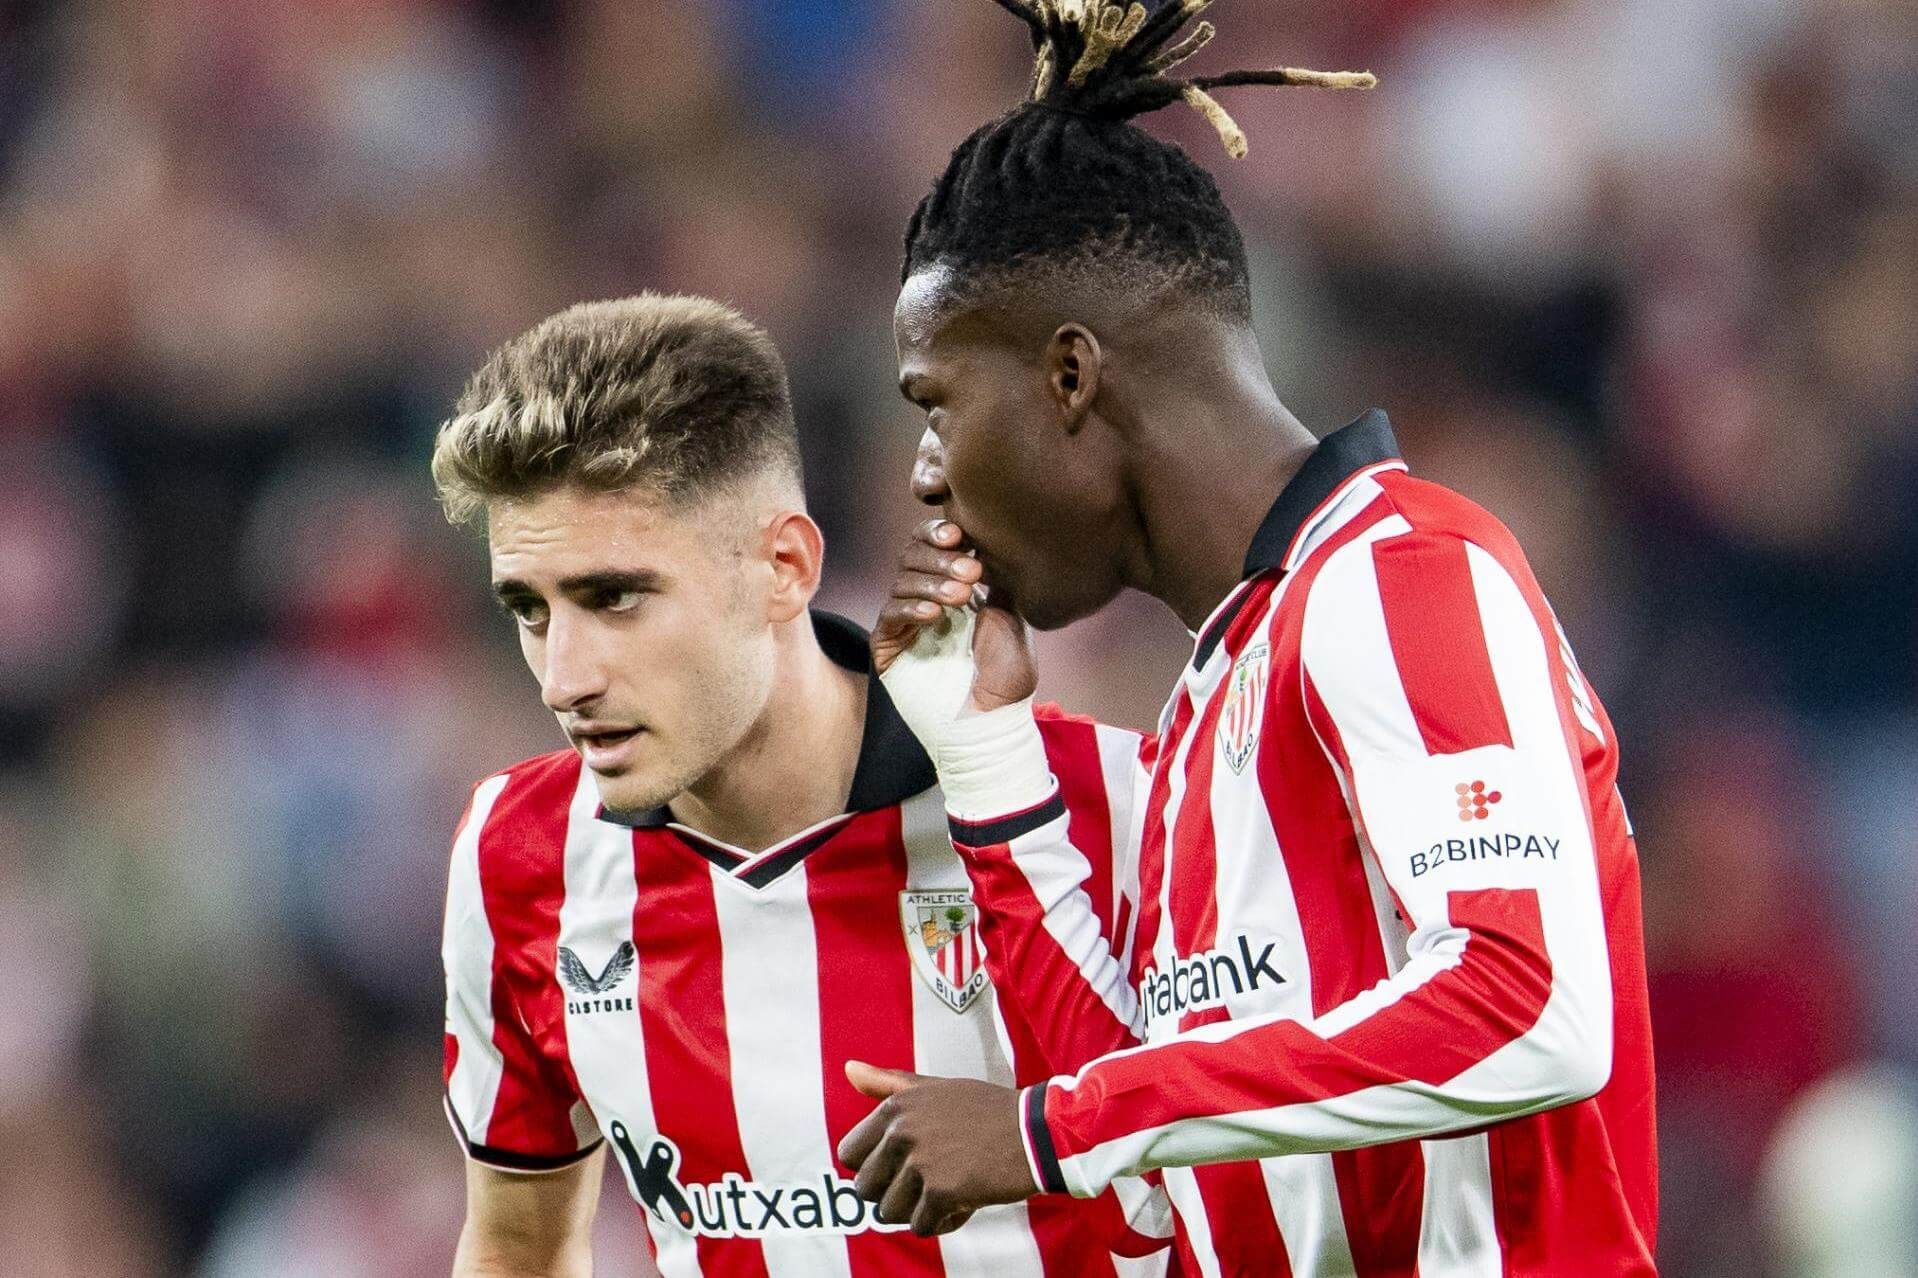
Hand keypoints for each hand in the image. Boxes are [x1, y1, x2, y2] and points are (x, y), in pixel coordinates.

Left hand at [837, 1060, 1039, 1235]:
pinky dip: (943, 1223)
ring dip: (919, 1210)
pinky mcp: (942, 1191)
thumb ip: (888, 1083)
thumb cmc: (986, 1111)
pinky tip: (965, 1201)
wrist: (1036, 1132)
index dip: (874, 1166)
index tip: (900, 1165)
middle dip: (894, 1192)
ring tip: (949, 1188)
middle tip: (927, 1181)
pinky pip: (921, 1227)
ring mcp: (921, 1162)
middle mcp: (902, 1132)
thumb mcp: (935, 1088)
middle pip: (866, 1189)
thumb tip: (849, 1069)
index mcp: (895, 1107)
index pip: (848, 1154)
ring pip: (890, 1213)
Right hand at [871, 520, 1036, 714]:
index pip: (931, 544)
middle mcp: (925, 598)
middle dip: (940, 558)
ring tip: (961, 597)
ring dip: (932, 582)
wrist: (994, 721)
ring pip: (901, 580)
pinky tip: (935, 614)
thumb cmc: (1007, 675)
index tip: (961, 535)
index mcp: (951, 585)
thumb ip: (996, 577)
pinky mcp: (886, 646)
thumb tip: (987, 537)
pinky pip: (889, 613)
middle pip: (911, 555)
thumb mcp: (1010, 615)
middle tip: (971, 572)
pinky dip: (912, 607)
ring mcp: (904, 622)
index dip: (939, 533)